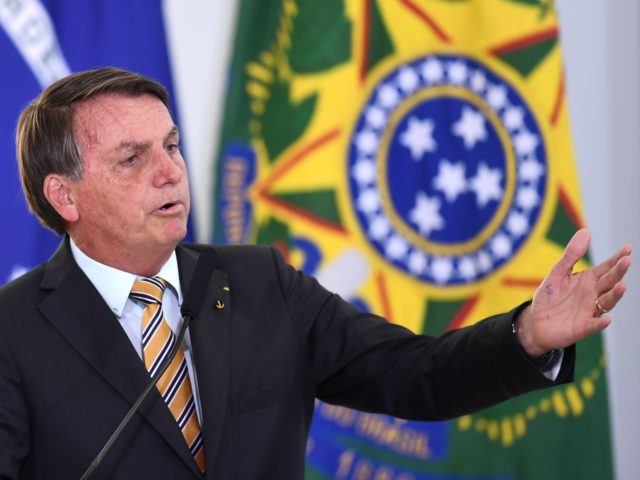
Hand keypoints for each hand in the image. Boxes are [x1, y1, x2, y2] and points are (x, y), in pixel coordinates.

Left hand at [515, 228, 630, 357]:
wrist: (536, 322)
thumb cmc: (549, 297)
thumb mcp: (557, 273)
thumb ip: (571, 255)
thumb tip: (585, 231)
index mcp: (588, 280)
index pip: (606, 268)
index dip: (617, 259)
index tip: (627, 248)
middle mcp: (593, 295)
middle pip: (609, 282)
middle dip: (618, 272)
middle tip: (627, 261)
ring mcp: (590, 311)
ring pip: (607, 302)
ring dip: (615, 295)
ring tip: (622, 285)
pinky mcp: (583, 327)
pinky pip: (594, 325)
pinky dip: (601, 322)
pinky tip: (607, 319)